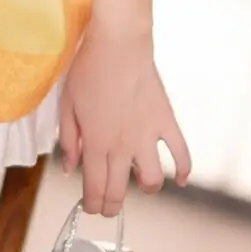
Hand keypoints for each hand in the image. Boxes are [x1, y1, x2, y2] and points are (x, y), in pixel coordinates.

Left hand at [58, 21, 191, 217]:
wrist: (118, 44)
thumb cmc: (88, 70)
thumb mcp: (67, 106)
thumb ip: (69, 141)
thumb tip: (70, 170)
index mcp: (96, 144)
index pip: (95, 189)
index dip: (92, 205)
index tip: (90, 207)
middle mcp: (122, 147)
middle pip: (119, 192)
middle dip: (111, 206)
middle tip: (108, 206)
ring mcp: (147, 136)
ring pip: (152, 181)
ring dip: (146, 190)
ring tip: (139, 184)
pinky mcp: (166, 122)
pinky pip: (181, 153)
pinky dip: (184, 170)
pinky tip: (180, 179)